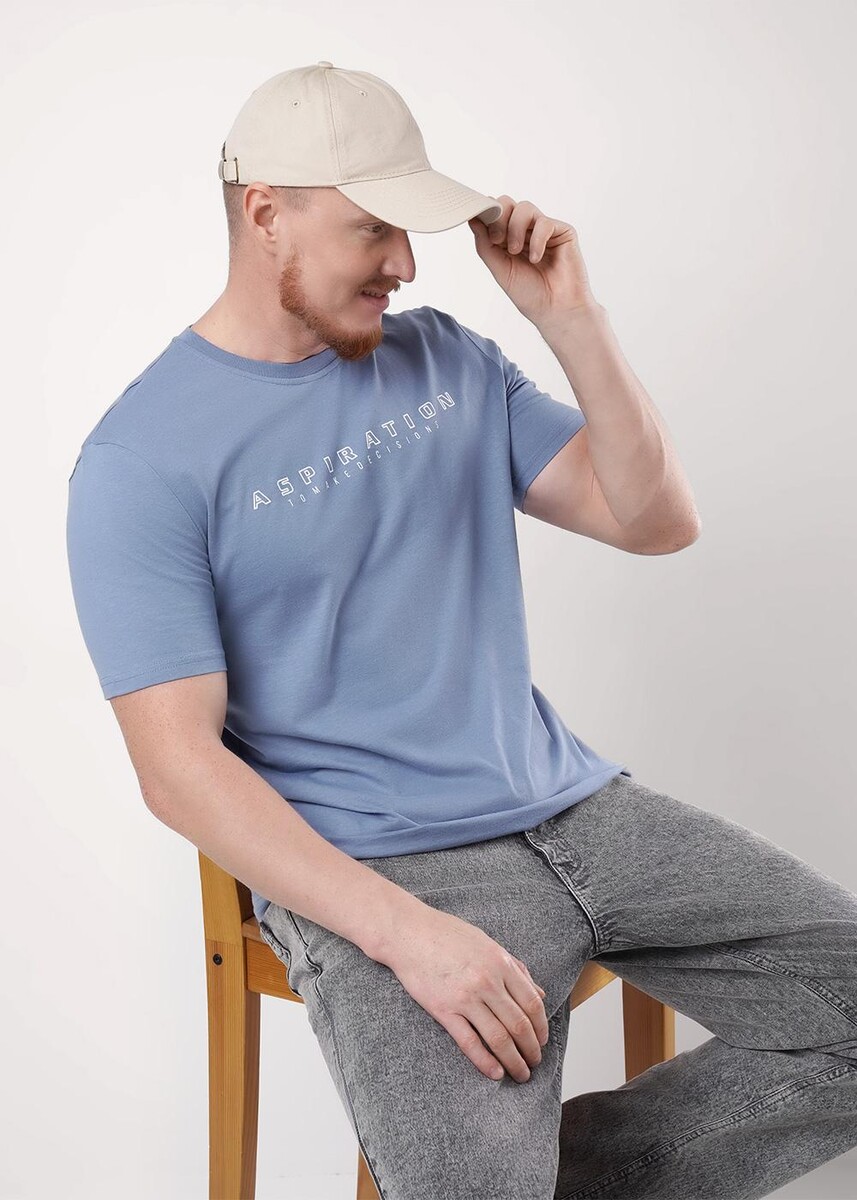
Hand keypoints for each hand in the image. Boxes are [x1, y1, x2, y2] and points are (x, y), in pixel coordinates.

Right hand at [371, 901, 549, 1082]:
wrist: (408, 932)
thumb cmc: (447, 934)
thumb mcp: (487, 943)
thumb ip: (516, 968)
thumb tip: (540, 992)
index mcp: (500, 963)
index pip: (532, 1003)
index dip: (541, 1027)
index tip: (542, 1041)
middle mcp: (487, 981)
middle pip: (519, 1025)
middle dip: (531, 1049)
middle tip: (534, 1063)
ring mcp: (465, 997)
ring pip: (499, 1038)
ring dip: (514, 1061)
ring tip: (520, 1074)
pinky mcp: (443, 1010)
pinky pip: (469, 1042)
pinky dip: (486, 1062)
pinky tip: (495, 1073)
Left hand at [468, 195, 597, 328]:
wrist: (555, 310)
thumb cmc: (529, 294)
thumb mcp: (499, 269)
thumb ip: (485, 245)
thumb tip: (472, 219)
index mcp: (509, 239)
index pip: (495, 214)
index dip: (487, 215)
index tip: (481, 226)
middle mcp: (526, 231)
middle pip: (508, 203)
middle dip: (499, 218)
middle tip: (497, 240)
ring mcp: (544, 230)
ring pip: (525, 208)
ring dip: (515, 228)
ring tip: (515, 251)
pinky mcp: (563, 232)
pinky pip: (544, 222)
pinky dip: (536, 239)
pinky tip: (535, 258)